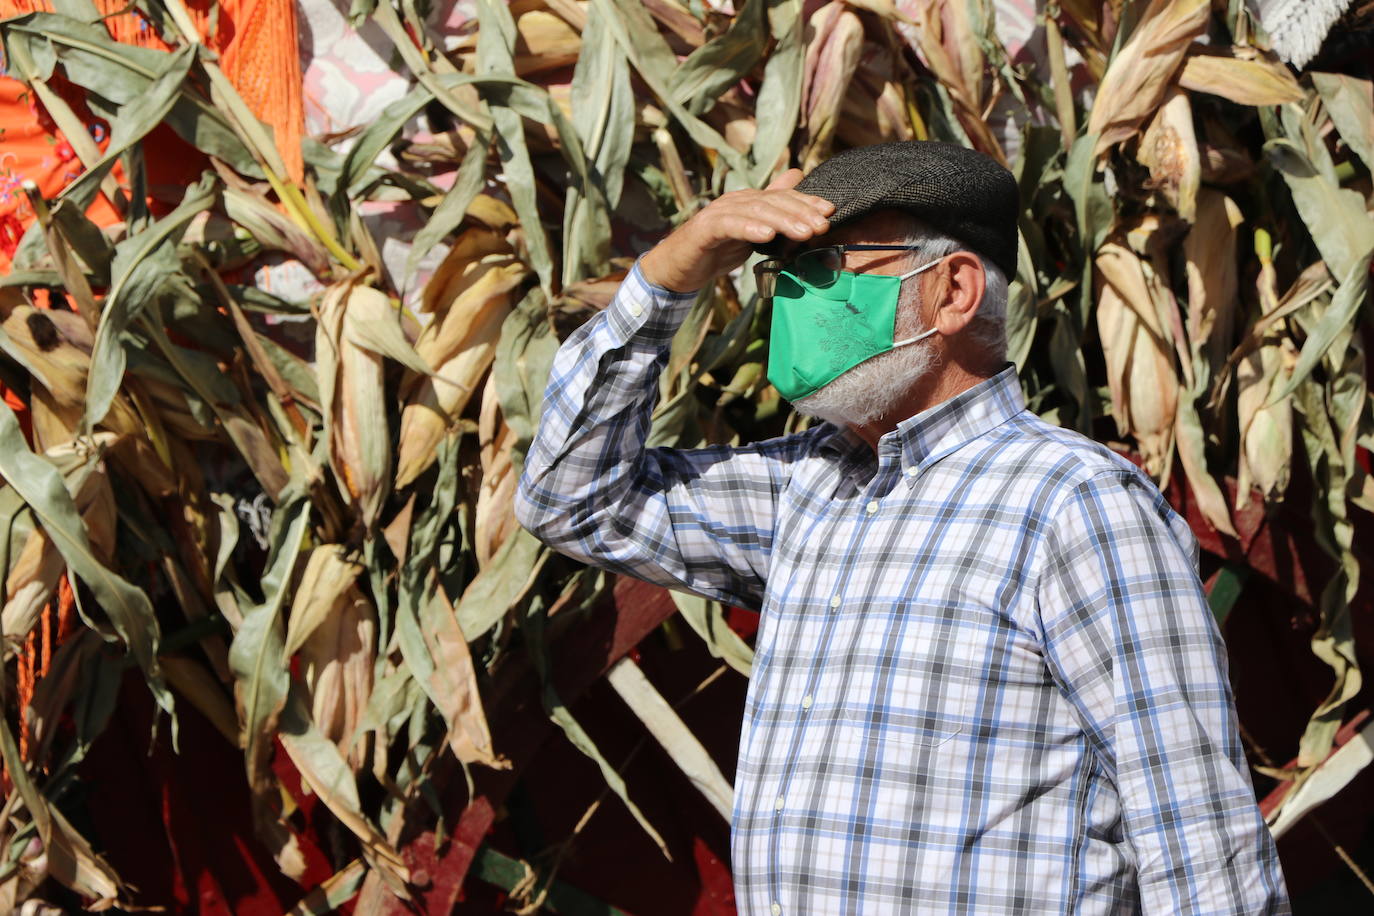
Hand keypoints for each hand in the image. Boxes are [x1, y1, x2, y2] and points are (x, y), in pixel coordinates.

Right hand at [639, 169, 834, 293]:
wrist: (679, 268)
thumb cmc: (716, 250)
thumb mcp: (751, 233)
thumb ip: (772, 212)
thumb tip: (797, 181)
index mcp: (749, 202)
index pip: (782, 197)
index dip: (806, 202)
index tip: (830, 212)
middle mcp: (736, 201)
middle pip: (773, 202)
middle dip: (800, 212)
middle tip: (822, 226)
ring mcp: (719, 213)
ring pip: (756, 211)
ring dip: (783, 221)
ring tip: (804, 233)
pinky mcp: (705, 229)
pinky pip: (730, 225)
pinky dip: (749, 228)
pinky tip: (766, 235)